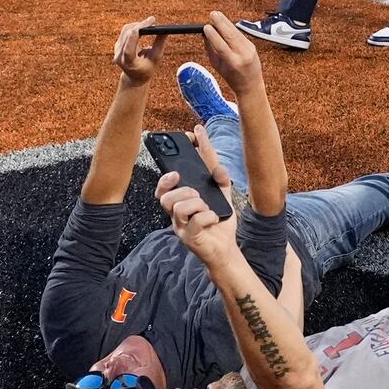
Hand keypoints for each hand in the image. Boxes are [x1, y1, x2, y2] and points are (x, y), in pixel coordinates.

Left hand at [112, 15, 166, 84]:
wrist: (134, 77)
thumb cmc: (147, 69)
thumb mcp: (155, 59)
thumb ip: (159, 44)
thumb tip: (165, 31)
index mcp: (128, 63)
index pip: (128, 48)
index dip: (136, 34)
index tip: (148, 25)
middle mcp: (119, 56)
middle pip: (128, 35)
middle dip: (141, 26)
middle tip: (152, 20)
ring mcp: (116, 49)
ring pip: (126, 30)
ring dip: (138, 25)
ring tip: (150, 25)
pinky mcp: (117, 44)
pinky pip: (125, 31)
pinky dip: (135, 27)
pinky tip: (144, 28)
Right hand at [157, 135, 238, 266]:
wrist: (225, 249)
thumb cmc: (219, 222)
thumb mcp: (223, 196)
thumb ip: (221, 180)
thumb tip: (218, 168)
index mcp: (181, 200)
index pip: (168, 180)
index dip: (173, 161)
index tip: (190, 139)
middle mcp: (176, 213)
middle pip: (164, 196)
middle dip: (181, 189)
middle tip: (195, 192)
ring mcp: (180, 226)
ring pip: (177, 207)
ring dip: (195, 203)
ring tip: (205, 207)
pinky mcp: (189, 238)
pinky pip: (194, 222)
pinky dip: (207, 217)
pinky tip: (213, 218)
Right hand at [201, 11, 262, 93]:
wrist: (251, 85)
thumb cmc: (231, 77)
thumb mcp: (217, 66)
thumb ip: (211, 50)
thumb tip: (205, 34)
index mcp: (232, 63)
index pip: (221, 46)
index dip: (213, 35)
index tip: (206, 27)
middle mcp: (242, 55)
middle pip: (230, 35)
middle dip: (220, 23)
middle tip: (212, 14)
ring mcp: (249, 49)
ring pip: (236, 32)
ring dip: (226, 22)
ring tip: (217, 15)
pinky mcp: (252, 46)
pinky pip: (240, 34)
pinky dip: (231, 28)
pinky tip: (225, 22)